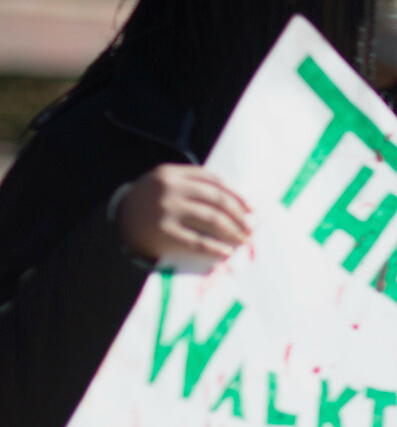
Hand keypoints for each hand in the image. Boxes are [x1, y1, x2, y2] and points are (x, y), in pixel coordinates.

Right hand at [116, 165, 250, 262]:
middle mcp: (170, 188)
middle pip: (217, 199)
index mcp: (172, 173)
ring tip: (242, 240)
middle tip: (250, 227)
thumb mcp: (164, 184)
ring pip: (212, 219)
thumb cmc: (148, 204)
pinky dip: (215, 248)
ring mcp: (166, 210)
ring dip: (233, 231)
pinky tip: (225, 252)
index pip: (214, 180)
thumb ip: (191, 185)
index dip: (236, 194)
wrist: (115, 224)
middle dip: (239, 215)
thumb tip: (236, 201)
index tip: (251, 208)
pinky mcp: (163, 232)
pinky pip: (198, 241)